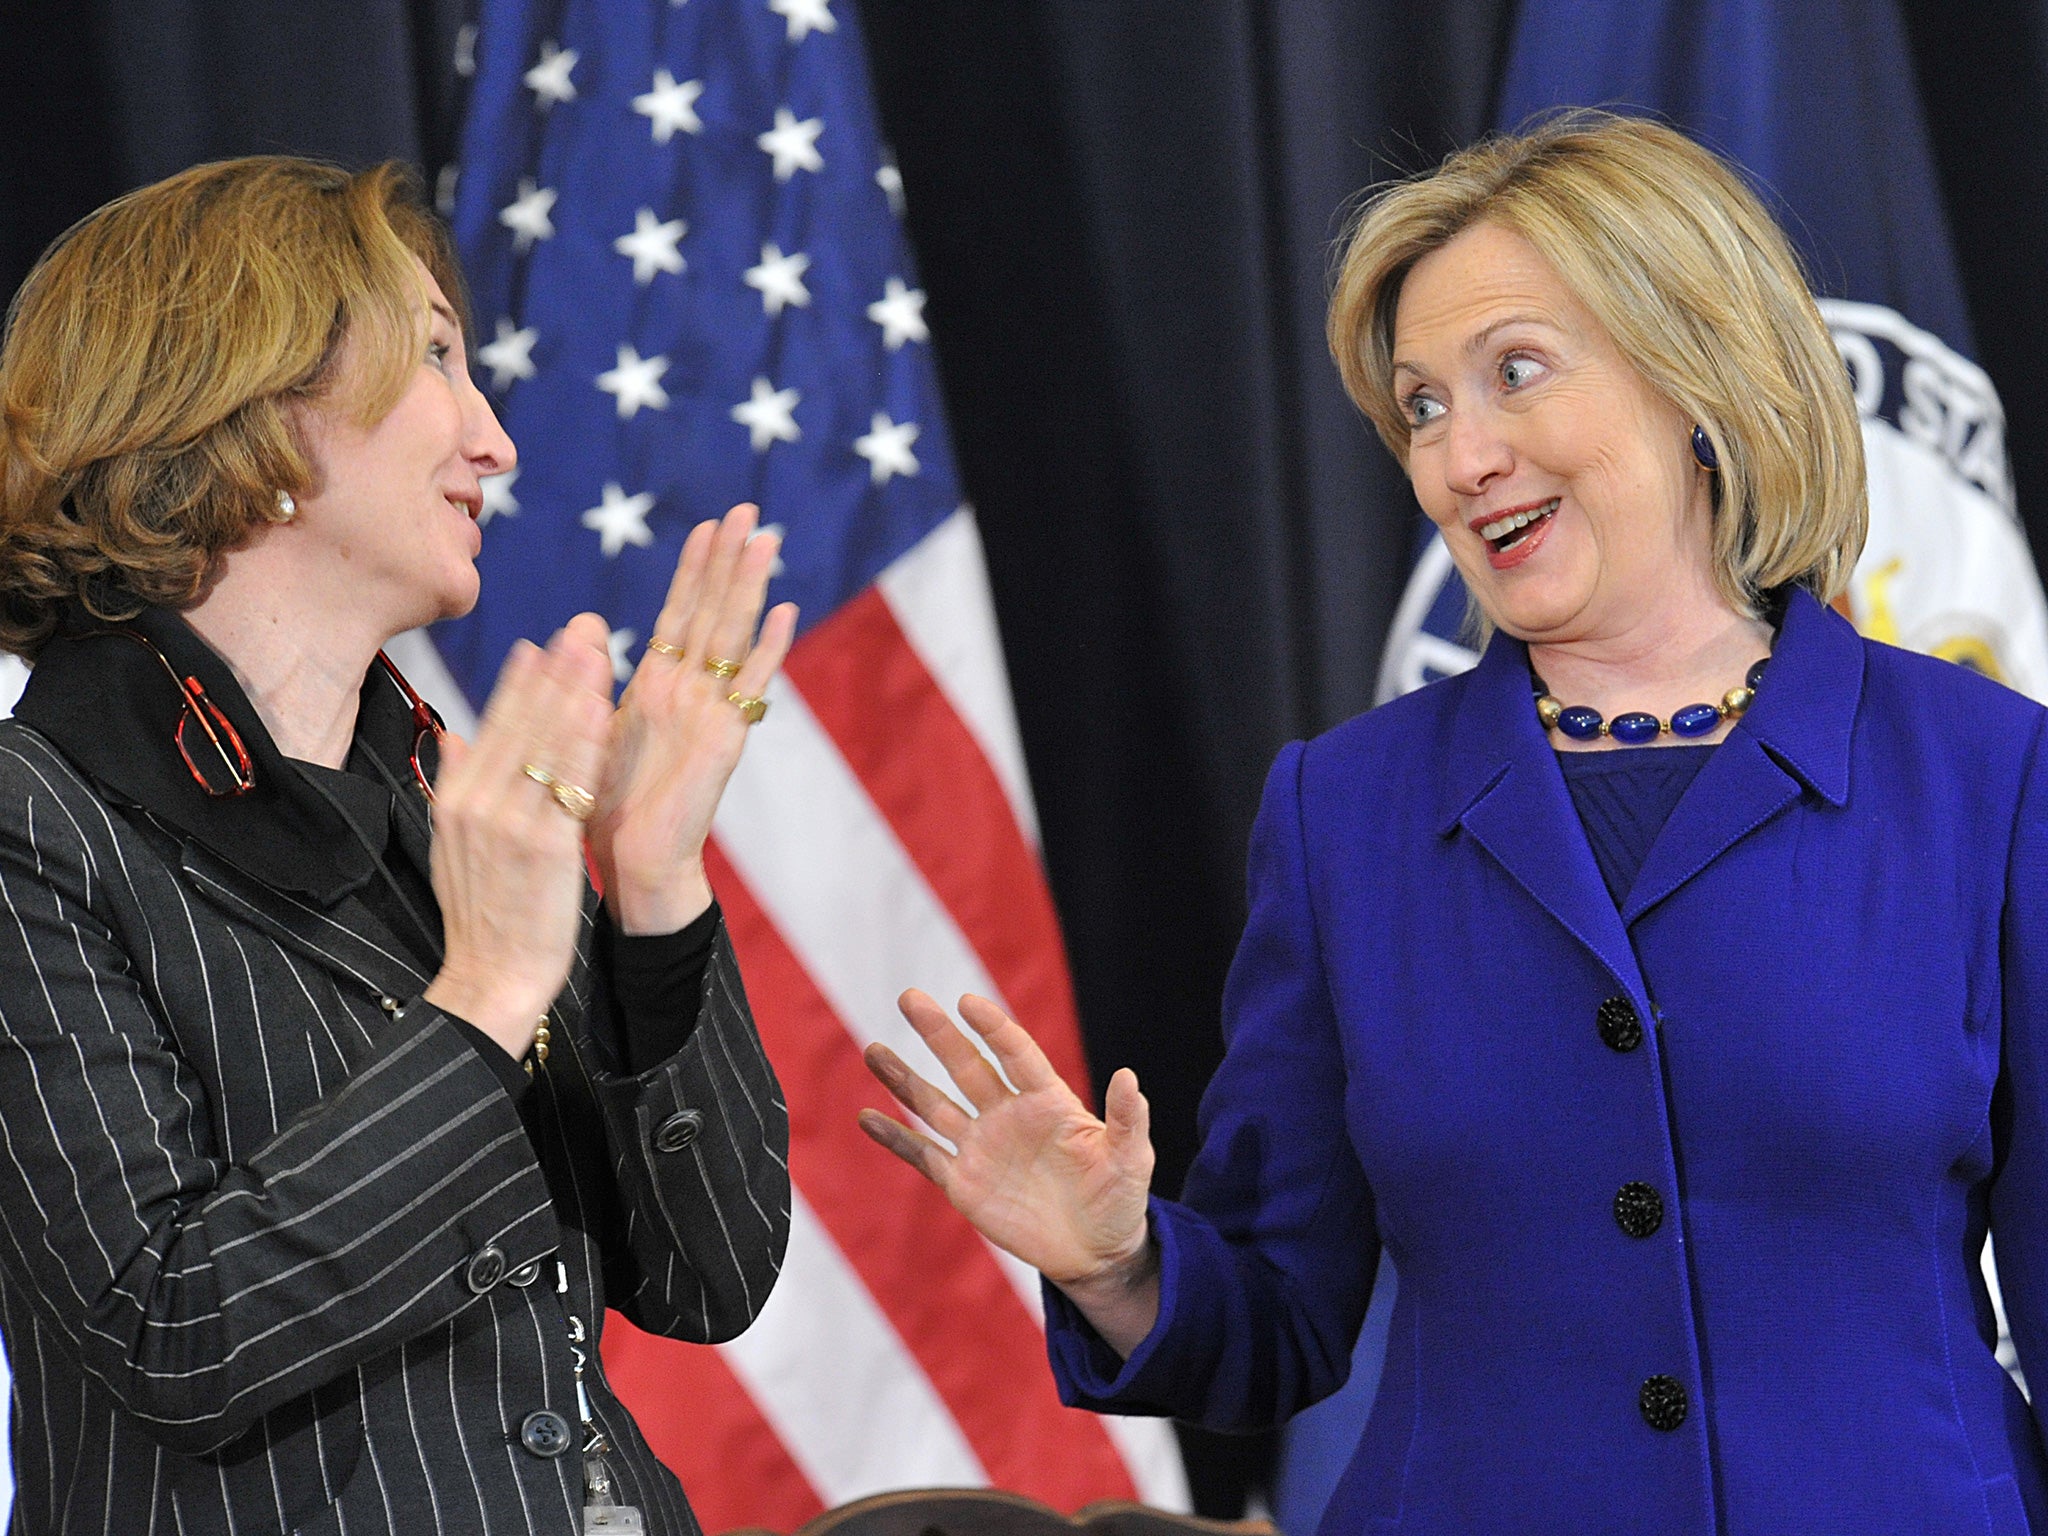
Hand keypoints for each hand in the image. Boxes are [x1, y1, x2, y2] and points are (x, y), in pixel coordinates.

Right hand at [422, 615, 612, 1054]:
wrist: (491, 980)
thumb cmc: (483, 916)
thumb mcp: (454, 847)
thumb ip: (457, 787)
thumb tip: (454, 738)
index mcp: (456, 800)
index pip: (493, 726)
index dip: (522, 682)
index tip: (544, 643)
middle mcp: (476, 803)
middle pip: (520, 723)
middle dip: (553, 672)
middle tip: (581, 626)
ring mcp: (508, 823)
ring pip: (544, 744)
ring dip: (571, 692)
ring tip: (596, 649)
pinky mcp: (541, 847)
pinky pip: (566, 784)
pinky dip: (582, 744)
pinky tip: (600, 709)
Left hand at [592, 503, 797, 934]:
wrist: (634, 867)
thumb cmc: (608, 810)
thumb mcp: (588, 731)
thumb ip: (589, 682)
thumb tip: (577, 629)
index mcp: (658, 689)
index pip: (679, 615)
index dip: (693, 571)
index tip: (705, 525)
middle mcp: (691, 694)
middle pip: (712, 612)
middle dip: (727, 561)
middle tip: (745, 509)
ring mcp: (713, 714)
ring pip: (732, 636)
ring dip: (748, 587)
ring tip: (764, 539)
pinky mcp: (724, 740)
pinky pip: (750, 688)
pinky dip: (769, 650)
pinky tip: (786, 612)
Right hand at [858, 991, 1156, 1289]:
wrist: (1096, 1251)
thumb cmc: (1120, 1198)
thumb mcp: (1132, 1159)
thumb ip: (1127, 1119)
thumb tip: (1129, 1077)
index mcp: (1048, 1101)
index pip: (1015, 1054)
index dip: (993, 1028)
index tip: (968, 1003)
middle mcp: (1008, 1115)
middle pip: (967, 1066)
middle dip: (938, 1033)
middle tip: (910, 997)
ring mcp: (983, 1147)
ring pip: (935, 1105)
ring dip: (904, 1079)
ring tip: (873, 1050)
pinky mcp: (964, 1183)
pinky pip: (924, 1155)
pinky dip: (896, 1138)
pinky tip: (867, 1117)